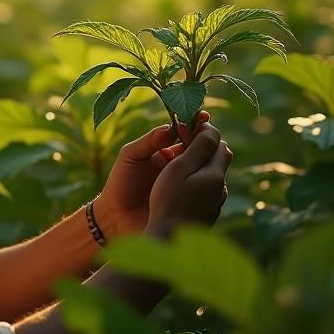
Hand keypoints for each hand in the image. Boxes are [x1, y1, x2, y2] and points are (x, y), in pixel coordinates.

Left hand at [96, 111, 211, 236]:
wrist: (116, 217)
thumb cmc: (120, 183)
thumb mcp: (131, 156)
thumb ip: (149, 141)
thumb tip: (170, 127)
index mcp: (167, 153)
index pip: (186, 134)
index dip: (195, 124)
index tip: (203, 116)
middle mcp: (180, 167)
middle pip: (201, 149)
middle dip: (209, 138)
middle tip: (212, 131)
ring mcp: (187, 185)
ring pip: (207, 169)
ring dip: (214, 158)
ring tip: (216, 150)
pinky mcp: (190, 203)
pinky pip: (206, 191)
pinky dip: (213, 182)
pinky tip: (215, 176)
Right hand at [145, 124, 232, 238]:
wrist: (168, 240)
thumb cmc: (168, 200)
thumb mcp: (179, 168)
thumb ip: (198, 147)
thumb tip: (213, 130)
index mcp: (215, 175)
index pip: (219, 143)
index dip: (205, 130)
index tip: (187, 126)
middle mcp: (220, 189)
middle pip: (220, 158)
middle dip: (206, 146)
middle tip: (184, 140)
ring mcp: (215, 204)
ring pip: (214, 175)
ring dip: (202, 165)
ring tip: (181, 164)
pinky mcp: (208, 215)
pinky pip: (208, 191)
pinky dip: (199, 181)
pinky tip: (183, 187)